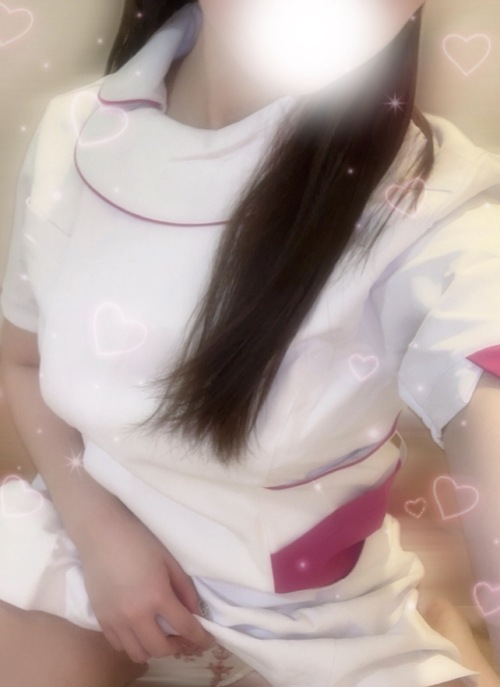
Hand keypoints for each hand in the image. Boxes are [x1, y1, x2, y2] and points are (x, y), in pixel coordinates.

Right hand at [77, 502, 214, 662]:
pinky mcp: (101, 619)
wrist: (102, 534)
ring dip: (154, 648)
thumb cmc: (139, 541)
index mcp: (157, 595)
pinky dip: (133, 643)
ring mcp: (116, 620)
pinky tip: (140, 630)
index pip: (185, 627)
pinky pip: (119, 645)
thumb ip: (185, 590)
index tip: (207, 639)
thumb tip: (195, 613)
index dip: (200, 637)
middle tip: (183, 637)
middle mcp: (136, 614)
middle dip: (177, 646)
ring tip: (160, 635)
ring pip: (138, 653)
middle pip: (161, 649)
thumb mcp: (169, 562)